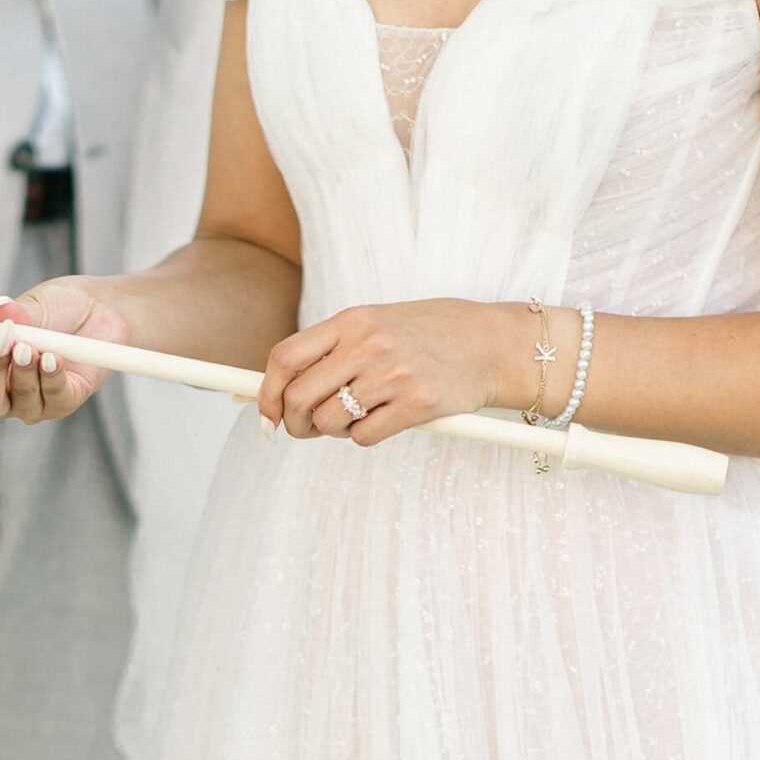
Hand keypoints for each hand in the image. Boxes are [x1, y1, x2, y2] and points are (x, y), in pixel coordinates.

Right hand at [0, 280, 131, 427]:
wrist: (103, 309)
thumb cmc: (59, 307)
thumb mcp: (33, 304)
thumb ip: (14, 312)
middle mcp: (5, 392)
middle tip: (5, 341)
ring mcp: (34, 403)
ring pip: (20, 402)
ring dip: (25, 371)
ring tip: (35, 344)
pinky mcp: (64, 403)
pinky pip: (52, 398)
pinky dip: (50, 376)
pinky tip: (54, 357)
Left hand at [259, 300, 534, 446]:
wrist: (491, 343)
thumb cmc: (429, 336)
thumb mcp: (376, 325)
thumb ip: (333, 350)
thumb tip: (282, 392)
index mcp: (352, 321)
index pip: (286, 357)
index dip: (268, 393)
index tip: (268, 415)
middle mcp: (368, 344)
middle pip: (300, 397)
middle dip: (294, 424)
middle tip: (307, 430)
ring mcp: (392, 373)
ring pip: (329, 422)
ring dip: (334, 432)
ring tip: (358, 417)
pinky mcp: (416, 403)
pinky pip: (363, 438)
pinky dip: (364, 438)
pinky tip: (386, 420)